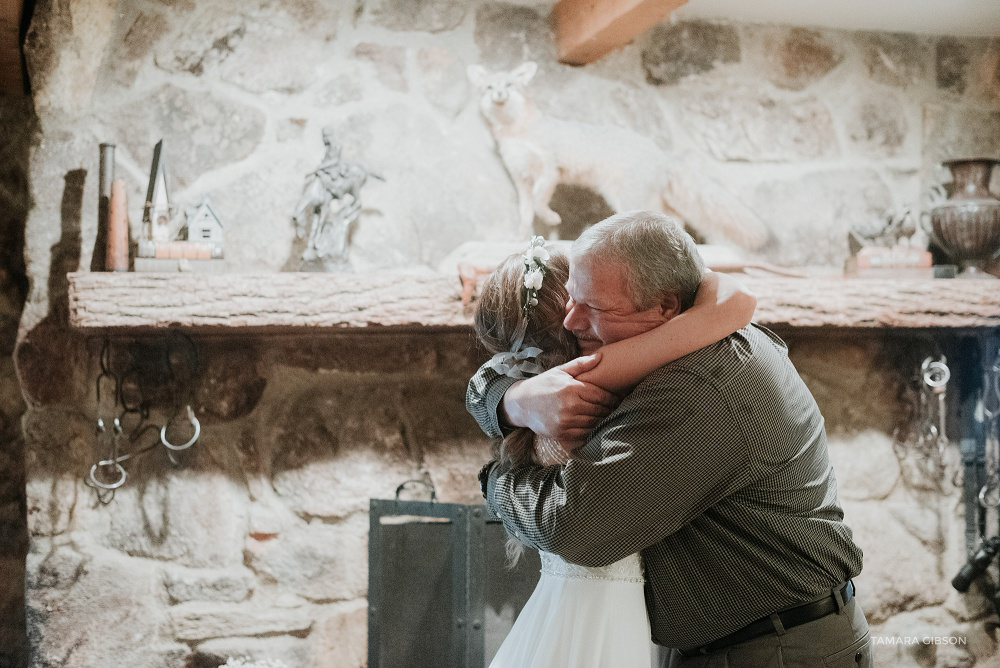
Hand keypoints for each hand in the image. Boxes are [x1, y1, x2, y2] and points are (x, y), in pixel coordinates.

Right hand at [501, 354, 618, 447]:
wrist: (521, 404)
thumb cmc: (543, 385)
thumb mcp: (559, 371)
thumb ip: (580, 365)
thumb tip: (600, 357)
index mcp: (571, 389)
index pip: (601, 395)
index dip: (612, 398)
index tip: (617, 397)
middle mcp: (569, 406)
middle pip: (600, 410)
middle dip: (609, 408)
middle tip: (614, 407)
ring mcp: (565, 421)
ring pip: (594, 422)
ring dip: (602, 419)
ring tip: (605, 414)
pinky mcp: (561, 433)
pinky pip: (584, 433)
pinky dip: (591, 429)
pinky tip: (592, 423)